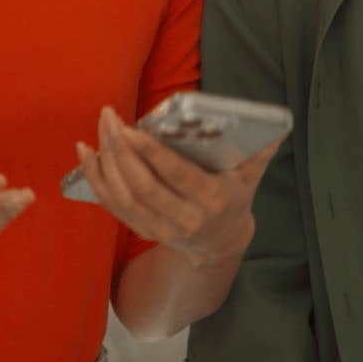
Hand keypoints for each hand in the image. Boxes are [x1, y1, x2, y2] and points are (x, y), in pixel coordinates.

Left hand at [74, 106, 281, 265]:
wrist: (220, 244)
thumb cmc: (234, 198)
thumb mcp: (251, 177)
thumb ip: (260, 152)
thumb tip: (277, 127)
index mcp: (212, 201)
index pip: (177, 177)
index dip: (153, 155)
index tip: (133, 130)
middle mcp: (184, 219)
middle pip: (143, 185)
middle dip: (122, 150)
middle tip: (110, 117)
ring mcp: (160, 228)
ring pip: (123, 196)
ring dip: (105, 162)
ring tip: (100, 128)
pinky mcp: (142, 230)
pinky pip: (112, 205)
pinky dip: (95, 179)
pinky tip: (86, 152)